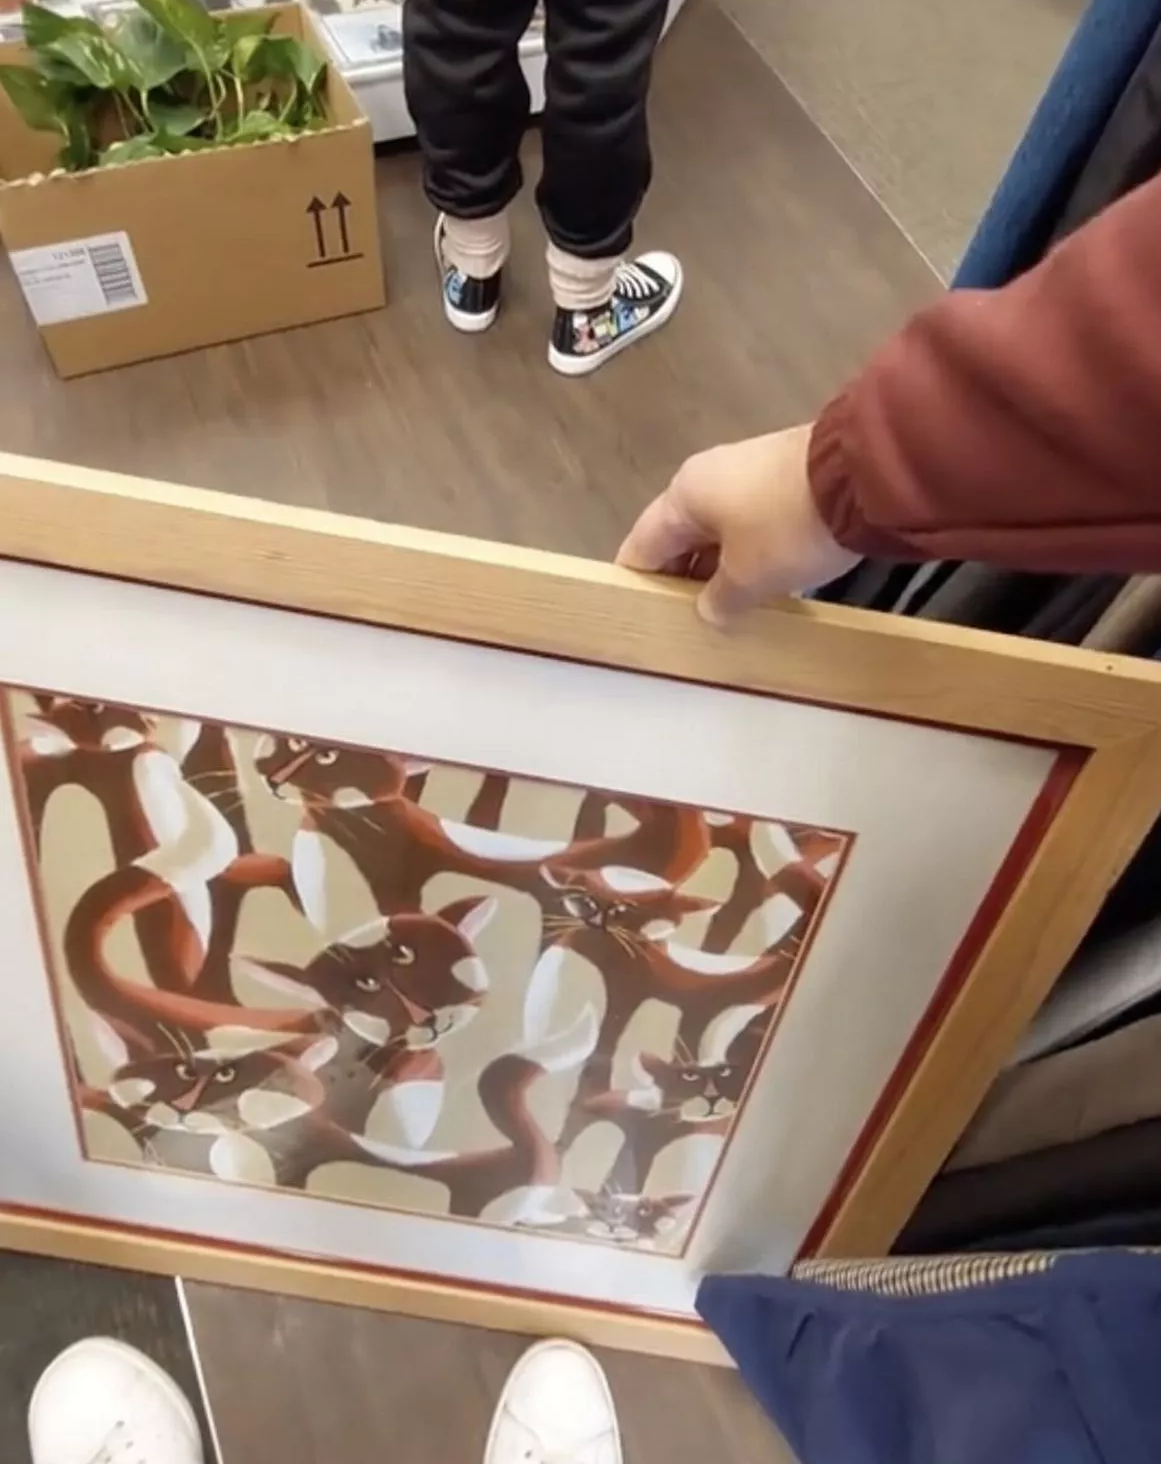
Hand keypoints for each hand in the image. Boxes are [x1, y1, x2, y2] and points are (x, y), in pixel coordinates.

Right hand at [616, 424, 859, 624]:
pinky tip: (760, 581)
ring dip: (718, 567)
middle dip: (681, 578)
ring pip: (717, 531)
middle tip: (685, 621)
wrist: (862, 476)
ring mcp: (747, 473)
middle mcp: (707, 478)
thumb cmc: (786, 528)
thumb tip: (710, 610)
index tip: (637, 616)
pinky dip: (747, 552)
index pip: (642, 546)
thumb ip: (720, 599)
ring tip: (726, 608)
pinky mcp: (783, 477)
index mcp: (683, 496)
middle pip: (679, 536)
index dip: (638, 584)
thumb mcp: (747, 576)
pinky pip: (749, 523)